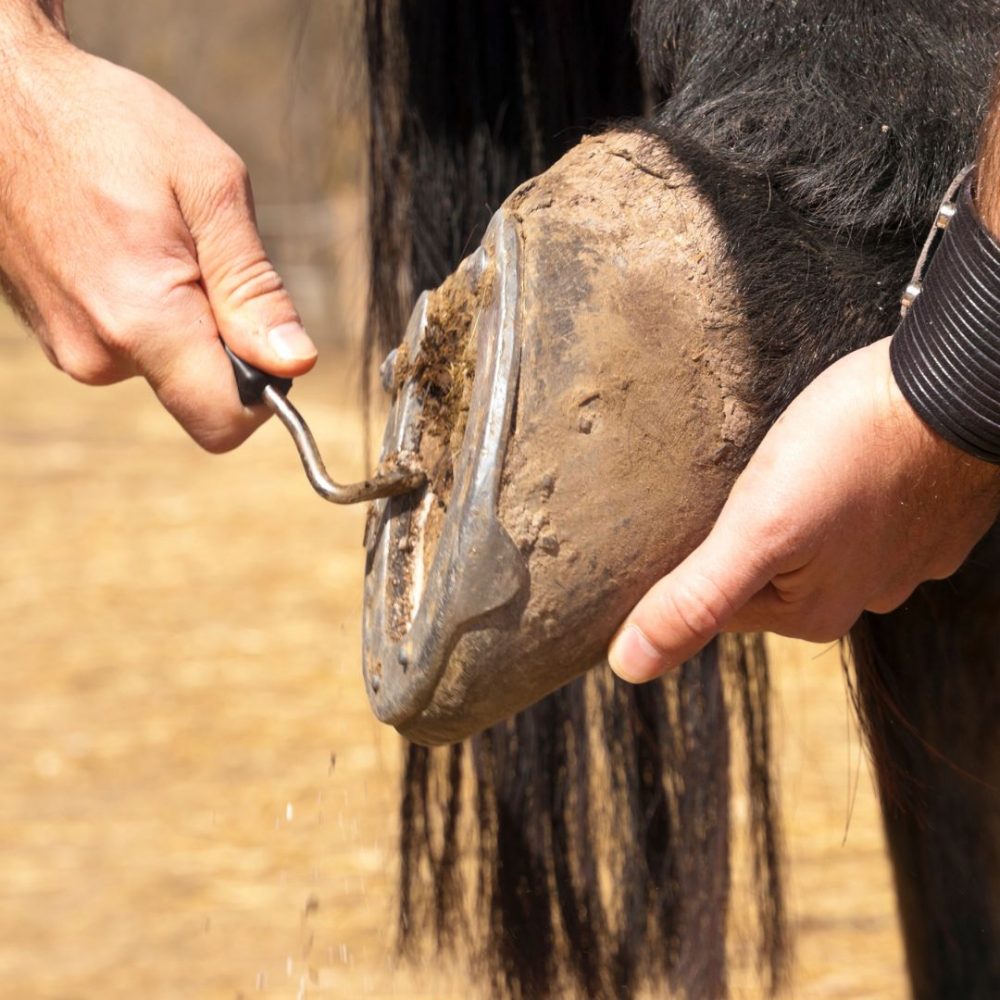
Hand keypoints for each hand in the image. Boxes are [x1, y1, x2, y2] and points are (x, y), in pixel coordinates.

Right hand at [0, 10, 315, 450]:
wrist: (1, 101)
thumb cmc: (108, 127)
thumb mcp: (210, 187)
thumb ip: (254, 286)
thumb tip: (295, 363)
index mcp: (144, 323)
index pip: (225, 422)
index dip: (264, 393)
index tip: (265, 336)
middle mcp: (100, 356)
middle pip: (201, 394)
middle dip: (226, 342)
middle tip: (203, 260)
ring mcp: (71, 349)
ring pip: (168, 368)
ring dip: (187, 319)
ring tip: (157, 242)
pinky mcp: (57, 337)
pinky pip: (132, 347)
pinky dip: (150, 311)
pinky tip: (129, 249)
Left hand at [608, 337, 999, 681]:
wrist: (956, 387)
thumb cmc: (853, 452)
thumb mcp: (756, 530)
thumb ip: (695, 599)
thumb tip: (628, 665)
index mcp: (810, 614)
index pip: (714, 604)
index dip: (684, 563)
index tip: (668, 522)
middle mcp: (858, 596)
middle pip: (763, 572)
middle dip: (737, 533)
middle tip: (723, 482)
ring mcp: (896, 553)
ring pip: (811, 539)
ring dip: (786, 508)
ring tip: (779, 465)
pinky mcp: (917, 509)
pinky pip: (854, 508)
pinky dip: (833, 487)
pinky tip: (829, 458)